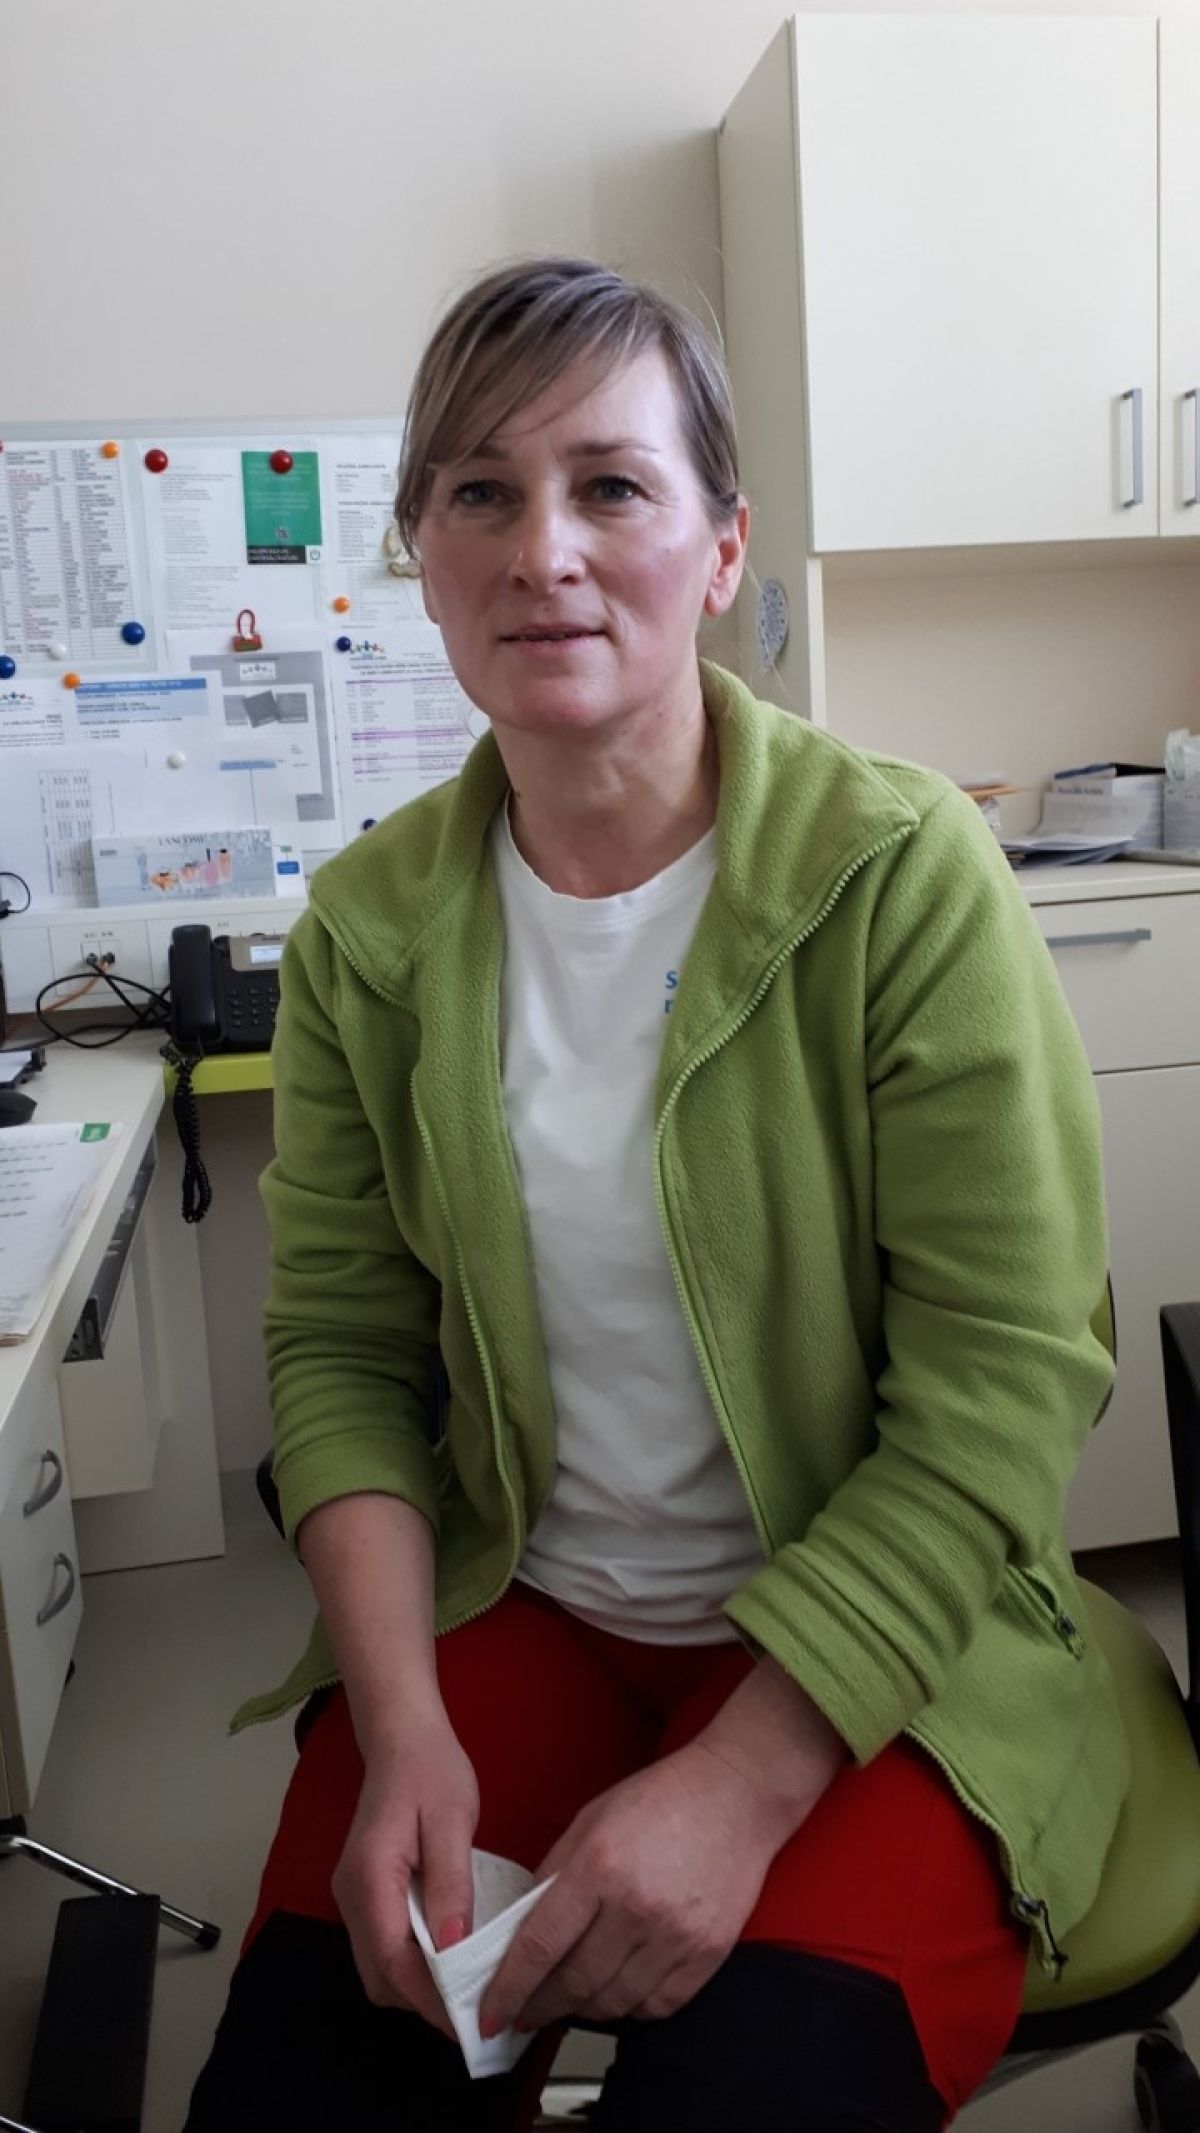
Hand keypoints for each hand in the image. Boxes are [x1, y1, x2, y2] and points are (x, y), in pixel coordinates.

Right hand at [331, 1707, 478, 2038]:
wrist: (402, 1737)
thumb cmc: (430, 1770)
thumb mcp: (453, 1820)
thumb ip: (452, 1883)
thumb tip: (454, 1947)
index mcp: (370, 1876)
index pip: (391, 1960)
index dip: (427, 2000)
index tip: (468, 2021)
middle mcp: (351, 1895)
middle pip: (380, 1976)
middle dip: (424, 2002)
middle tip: (476, 2008)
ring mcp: (353, 1897)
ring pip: (379, 1968)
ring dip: (418, 1987)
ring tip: (470, 1987)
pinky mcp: (365, 1895)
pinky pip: (384, 1946)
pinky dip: (413, 1964)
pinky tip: (451, 1957)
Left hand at [479, 1659, 844, 2038]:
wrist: (736, 1795)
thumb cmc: (662, 1799)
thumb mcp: (591, 1820)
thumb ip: (553, 1874)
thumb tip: (520, 1930)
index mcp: (598, 1866)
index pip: (539, 1945)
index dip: (509, 1989)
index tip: (490, 2015)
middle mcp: (637, 1906)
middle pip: (574, 1983)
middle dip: (539, 2007)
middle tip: (522, 2013)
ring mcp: (676, 1934)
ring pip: (613, 2003)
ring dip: (581, 2010)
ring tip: (567, 2000)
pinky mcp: (708, 1953)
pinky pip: (657, 2006)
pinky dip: (629, 2009)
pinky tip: (616, 1992)